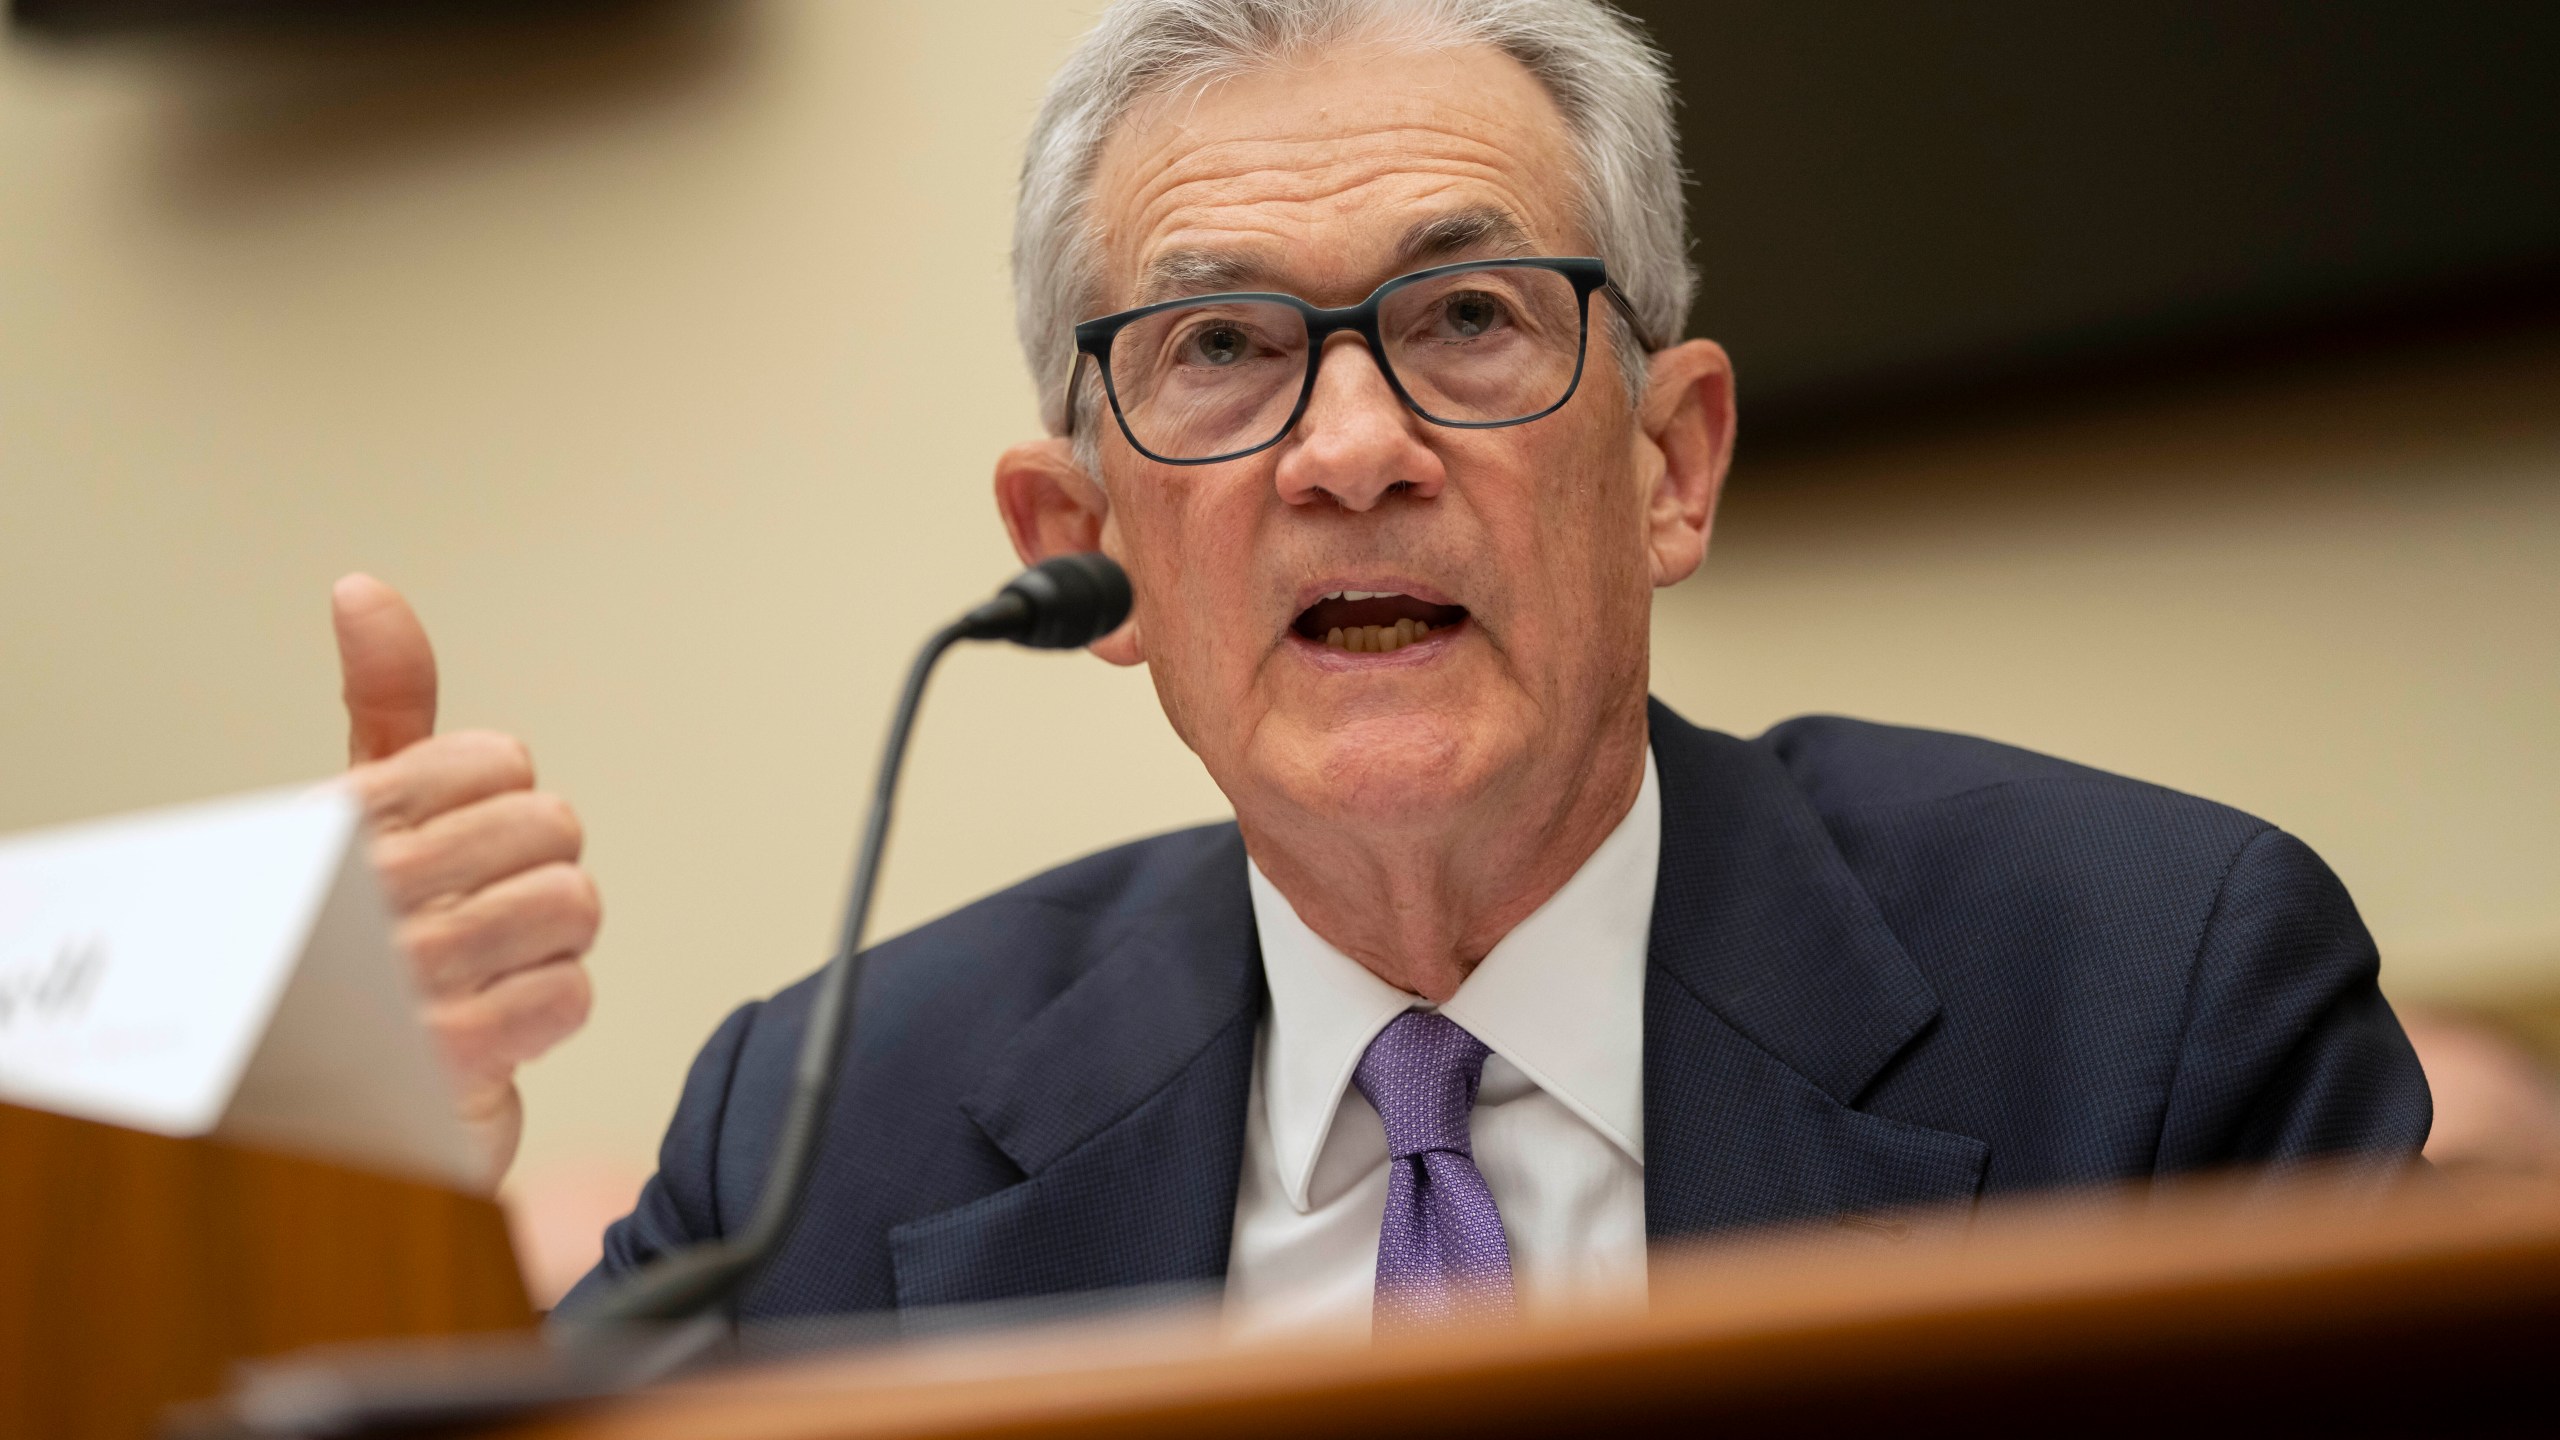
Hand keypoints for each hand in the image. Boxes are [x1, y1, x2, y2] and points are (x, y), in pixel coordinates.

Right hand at [332, 574, 597, 1186]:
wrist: (317, 1102)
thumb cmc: (349, 940)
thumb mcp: (359, 810)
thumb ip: (383, 700)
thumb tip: (364, 590)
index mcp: (343, 818)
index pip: (500, 761)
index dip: (501, 805)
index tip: (453, 846)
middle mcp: (365, 888)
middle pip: (553, 828)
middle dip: (534, 872)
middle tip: (476, 913)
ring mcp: (405, 976)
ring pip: (573, 905)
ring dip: (546, 943)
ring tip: (485, 964)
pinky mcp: (451, 1057)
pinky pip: (571, 992)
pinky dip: (546, 1009)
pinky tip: (492, 1020)